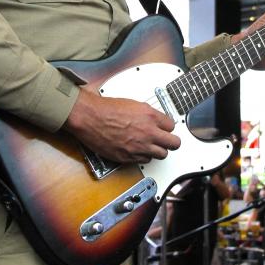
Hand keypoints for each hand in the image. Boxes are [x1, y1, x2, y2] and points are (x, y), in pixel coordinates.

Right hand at [64, 89, 179, 163]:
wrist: (90, 117)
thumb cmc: (105, 109)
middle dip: (172, 142)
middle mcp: (148, 132)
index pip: (172, 126)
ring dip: (158, 150)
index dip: (168, 127)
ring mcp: (140, 146)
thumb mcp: (133, 104)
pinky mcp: (129, 157)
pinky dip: (143, 156)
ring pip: (162, 155)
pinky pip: (145, 160)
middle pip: (174, 143)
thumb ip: (147, 114)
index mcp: (150, 116)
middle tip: (168, 141)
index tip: (165, 128)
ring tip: (151, 146)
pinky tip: (138, 150)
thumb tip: (154, 119)